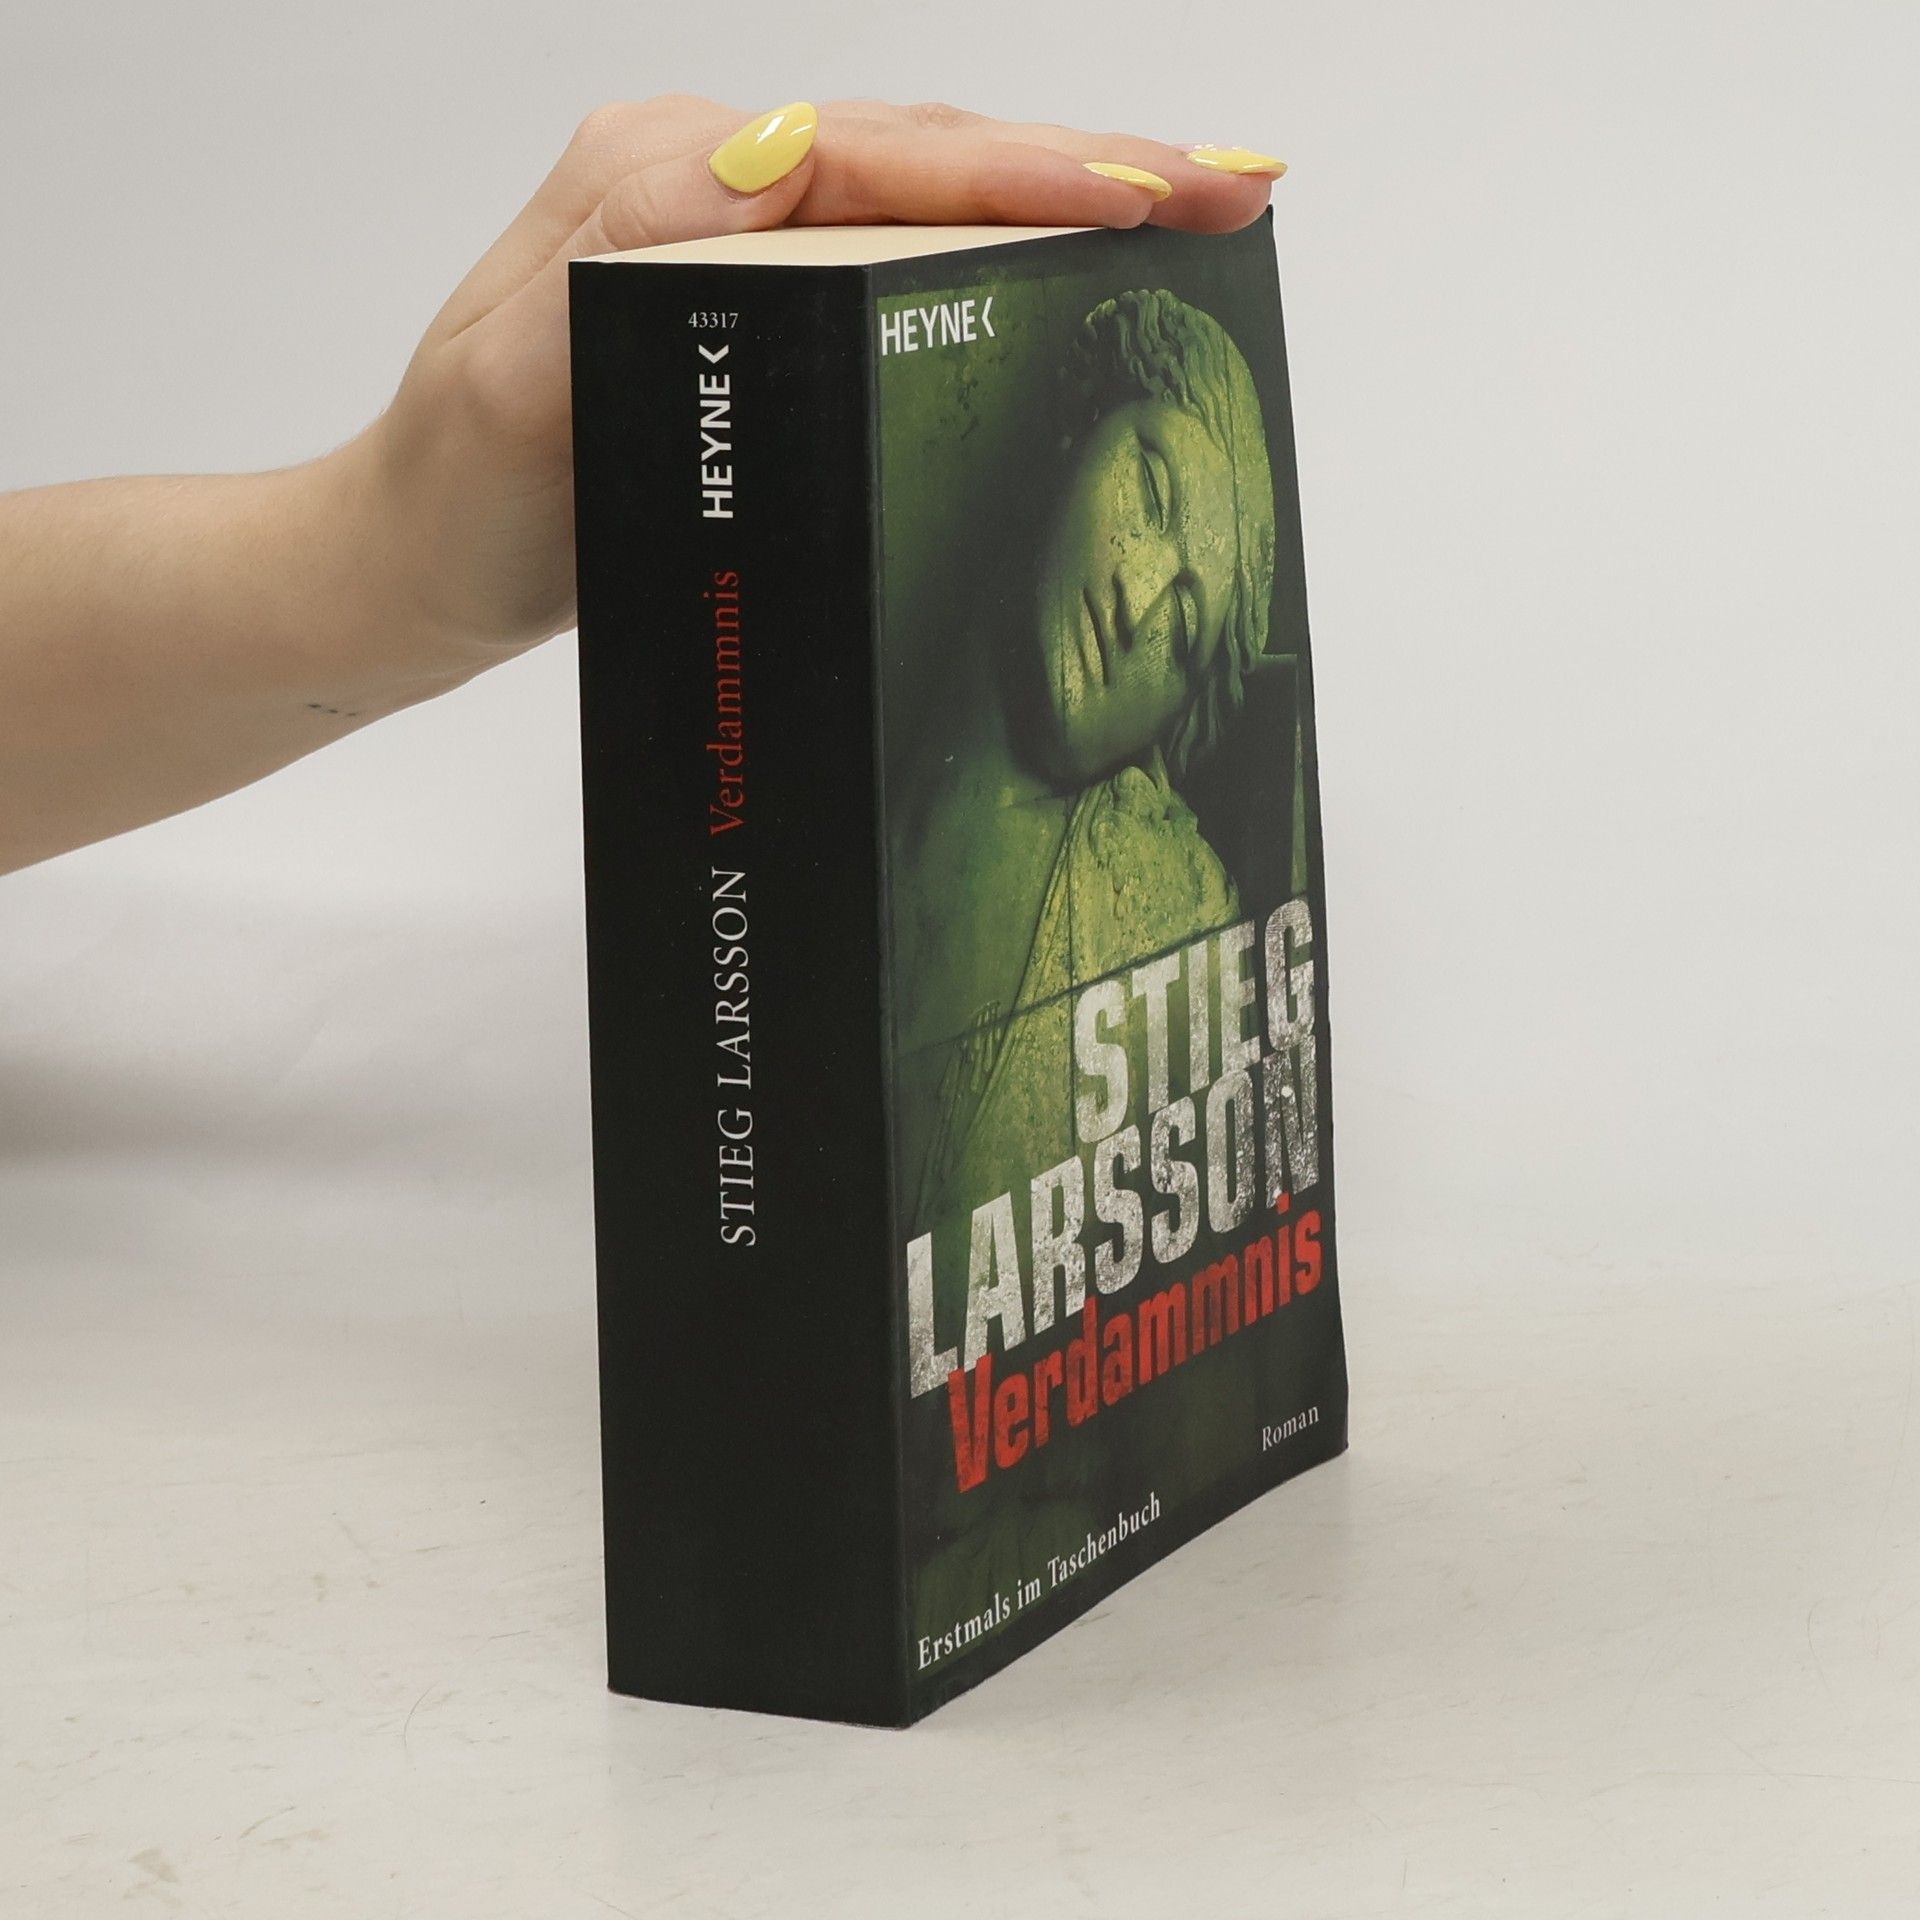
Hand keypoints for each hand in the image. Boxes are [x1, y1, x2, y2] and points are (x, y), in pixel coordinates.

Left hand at [353, 97, 1285, 670]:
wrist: (413, 561)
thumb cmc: (463, 502)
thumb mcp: (515, 388)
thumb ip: (628, 271)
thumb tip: (775, 176)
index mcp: (655, 182)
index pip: (874, 153)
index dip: (1024, 167)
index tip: (1149, 191)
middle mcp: (699, 180)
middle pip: (924, 146)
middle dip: (1089, 160)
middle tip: (1234, 184)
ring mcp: (729, 229)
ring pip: (925, 183)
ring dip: (1064, 188)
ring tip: (1193, 204)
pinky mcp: (748, 288)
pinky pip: (895, 240)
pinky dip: (998, 239)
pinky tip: (1074, 257)